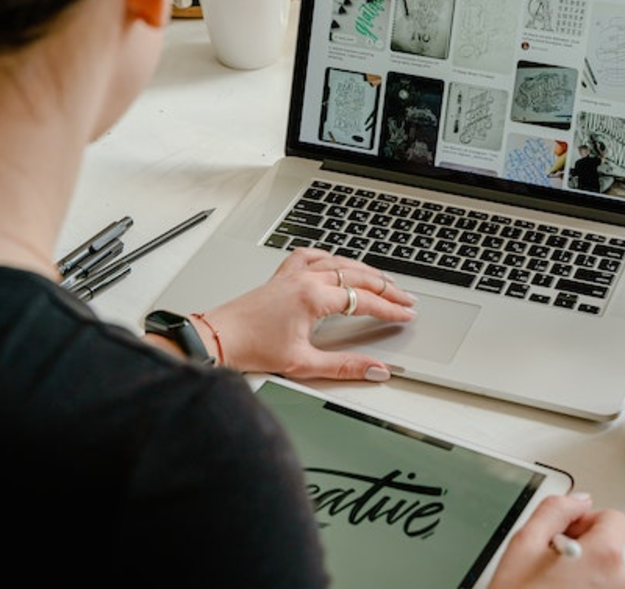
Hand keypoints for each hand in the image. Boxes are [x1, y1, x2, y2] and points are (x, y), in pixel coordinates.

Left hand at [197, 248, 415, 379]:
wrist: (218, 339)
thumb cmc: (252, 349)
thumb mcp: (304, 364)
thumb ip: (345, 366)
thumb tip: (374, 368)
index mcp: (313, 298)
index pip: (364, 300)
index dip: (390, 308)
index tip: (406, 314)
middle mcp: (305, 279)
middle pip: (358, 276)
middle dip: (387, 288)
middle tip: (406, 298)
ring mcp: (293, 274)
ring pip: (339, 262)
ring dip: (365, 271)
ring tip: (383, 281)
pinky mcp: (282, 276)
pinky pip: (312, 256)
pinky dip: (331, 257)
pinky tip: (337, 261)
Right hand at [488, 493, 624, 588]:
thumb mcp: (525, 543)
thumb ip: (555, 509)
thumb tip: (577, 500)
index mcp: (605, 556)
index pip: (612, 518)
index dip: (584, 521)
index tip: (564, 533)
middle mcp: (621, 582)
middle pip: (610, 547)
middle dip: (584, 549)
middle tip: (551, 563)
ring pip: (606, 574)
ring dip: (584, 574)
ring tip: (553, 586)